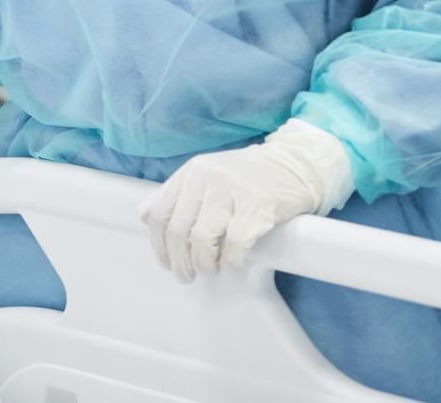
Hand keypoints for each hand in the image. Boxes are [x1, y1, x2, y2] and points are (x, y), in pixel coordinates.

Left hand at [140, 119, 354, 281]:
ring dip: (203, 263)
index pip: (160, 212)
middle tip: (188, 275)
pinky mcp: (259, 203)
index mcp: (191, 172)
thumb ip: (176, 193)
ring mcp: (233, 188)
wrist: (296, 166)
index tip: (167, 262)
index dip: (159, 244)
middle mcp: (207, 177)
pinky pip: (235, 242)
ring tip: (210, 269)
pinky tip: (232, 262)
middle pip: (178, 230)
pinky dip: (230, 260)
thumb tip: (144, 215)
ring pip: (202, 239)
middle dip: (180, 261)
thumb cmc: (249, 178)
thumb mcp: (206, 176)